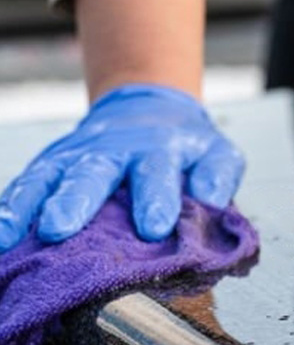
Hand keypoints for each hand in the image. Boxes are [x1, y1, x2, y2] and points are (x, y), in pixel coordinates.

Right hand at [0, 85, 244, 250]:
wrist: (149, 108)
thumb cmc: (186, 145)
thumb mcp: (217, 151)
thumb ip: (219, 173)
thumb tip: (212, 198)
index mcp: (158, 150)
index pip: (157, 173)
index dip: (156, 198)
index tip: (154, 226)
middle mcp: (111, 150)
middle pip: (91, 174)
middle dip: (75, 200)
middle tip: (59, 228)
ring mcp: (75, 156)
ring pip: (47, 178)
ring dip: (26, 206)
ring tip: (8, 236)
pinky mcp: (51, 165)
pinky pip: (26, 185)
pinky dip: (9, 207)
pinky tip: (0, 236)